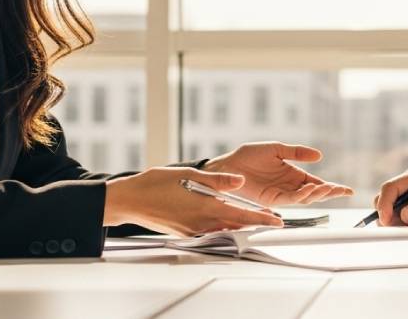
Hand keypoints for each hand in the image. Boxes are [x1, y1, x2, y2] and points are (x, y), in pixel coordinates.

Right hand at [103, 167, 282, 236]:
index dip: (262, 219)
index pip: (242, 216)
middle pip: (236, 225)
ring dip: (238, 224)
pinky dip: (221, 224)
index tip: (278, 221)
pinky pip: (209, 230)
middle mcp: (201, 222)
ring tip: (252, 217)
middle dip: (254, 222)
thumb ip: (218, 180)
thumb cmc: (155, 184)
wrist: (129, 200)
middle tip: (271, 219)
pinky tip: (223, 217)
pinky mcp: (184, 232)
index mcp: (206, 207)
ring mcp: (192, 230)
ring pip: (223, 228)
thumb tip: (240, 181)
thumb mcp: (189, 174)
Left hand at [203, 142, 353, 205]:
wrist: (228, 164)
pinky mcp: (270, 199)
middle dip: (330, 193)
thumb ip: (297, 152)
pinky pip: (290, 199)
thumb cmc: (249, 155)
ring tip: (328, 188)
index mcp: (293, 174)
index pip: (316, 183)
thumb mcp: (277, 149)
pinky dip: (301, 196)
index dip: (332, 187)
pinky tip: (310, 190)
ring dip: (318, 194)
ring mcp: (281, 194)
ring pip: (305, 199)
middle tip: (344, 191)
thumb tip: (320, 156)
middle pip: (315, 193)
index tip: (348, 189)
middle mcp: (289, 186)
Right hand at [372, 167, 407, 228]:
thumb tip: (405, 215)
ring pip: (388, 211)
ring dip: (395, 222)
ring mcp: (405, 199)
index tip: (386, 219)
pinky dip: (400, 226)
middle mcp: (406, 186)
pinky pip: (395, 219)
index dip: (385, 203)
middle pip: (384, 198)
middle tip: (396, 228)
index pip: (391, 187)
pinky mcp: (406, 210)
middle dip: (387, 214)